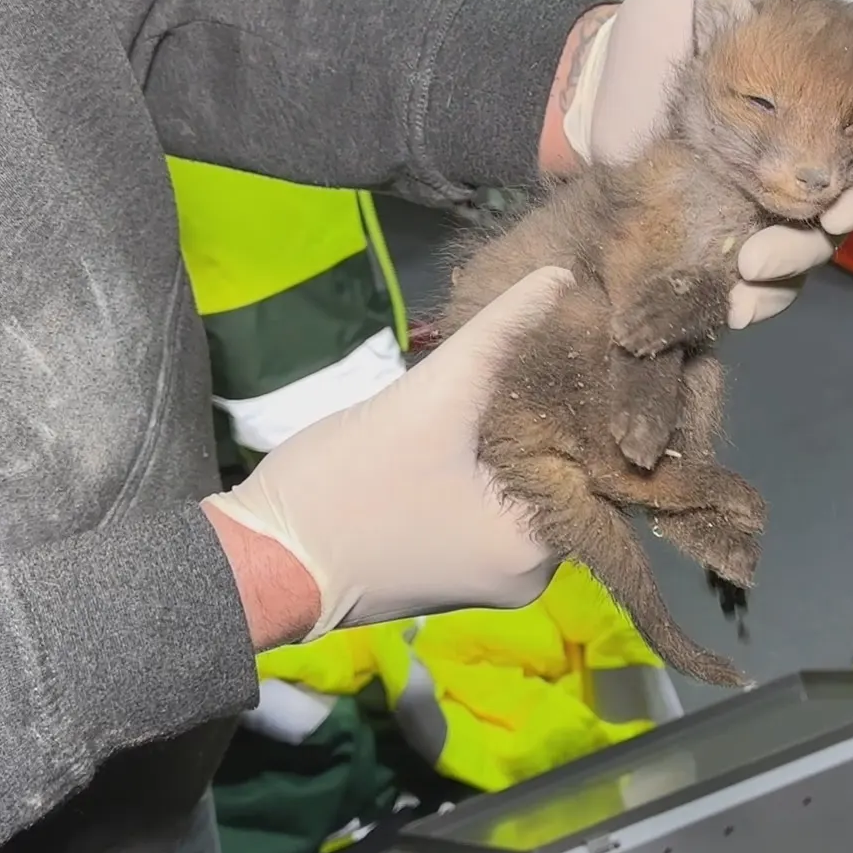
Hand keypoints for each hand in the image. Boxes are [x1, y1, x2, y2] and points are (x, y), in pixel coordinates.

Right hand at [204, 267, 573, 645]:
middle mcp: (528, 576)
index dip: (587, 402)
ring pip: (520, 486)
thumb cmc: (349, 485)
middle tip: (554, 348)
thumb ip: (497, 334)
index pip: (591, 465)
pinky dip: (485, 466)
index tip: (586, 346)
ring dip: (514, 438)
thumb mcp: (429, 399)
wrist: (261, 560)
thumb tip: (560, 277)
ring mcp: (487, 575)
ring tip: (521, 373)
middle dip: (548, 417)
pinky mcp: (449, 564)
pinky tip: (480, 419)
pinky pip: (487, 505)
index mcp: (539, 551)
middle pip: (557, 476)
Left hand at [543, 0, 852, 329]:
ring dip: (786, 275)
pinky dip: (749, 304)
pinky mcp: (718, 249)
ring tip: (749, 268)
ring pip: (801, 260)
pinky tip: (734, 306)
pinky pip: (752, 291)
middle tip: (799, 238)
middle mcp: (801, 167)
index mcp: (816, 111)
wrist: (584, 99)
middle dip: (825, 238)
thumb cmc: (653, 34)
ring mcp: (760, 212)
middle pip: (842, 217)